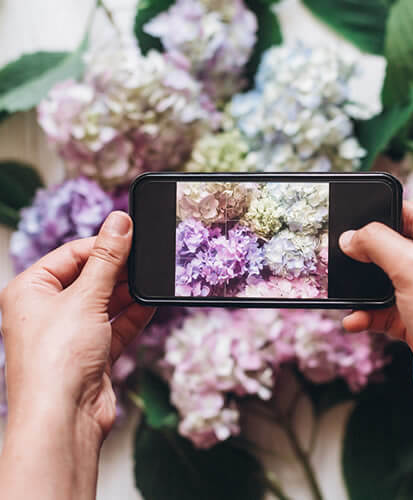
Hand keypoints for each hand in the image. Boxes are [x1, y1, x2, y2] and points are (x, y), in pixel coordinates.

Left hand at [0, 211, 154, 499]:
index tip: (130, 237)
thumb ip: (107, 259)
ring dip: (128, 294)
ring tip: (150, 281)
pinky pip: (115, 326)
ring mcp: (70, 333)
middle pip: (90, 278)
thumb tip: (120, 222)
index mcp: (30, 291)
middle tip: (145, 260)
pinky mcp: (91, 352)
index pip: (71, 255)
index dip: (101, 245)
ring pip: (105, 303)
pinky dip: (133, 316)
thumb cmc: (56, 360)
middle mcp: (47, 311)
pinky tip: (150, 303)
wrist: (63, 421)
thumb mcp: (85, 297)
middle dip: (118, 271)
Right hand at [339, 201, 412, 497]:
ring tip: (347, 294)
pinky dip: (368, 315)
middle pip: (397, 248)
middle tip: (344, 257)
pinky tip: (355, 321)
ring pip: (389, 281)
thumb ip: (377, 243)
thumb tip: (352, 236)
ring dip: (364, 290)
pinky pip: (388, 310)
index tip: (353, 223)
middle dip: (368, 256)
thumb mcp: (412, 269)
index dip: (382, 216)